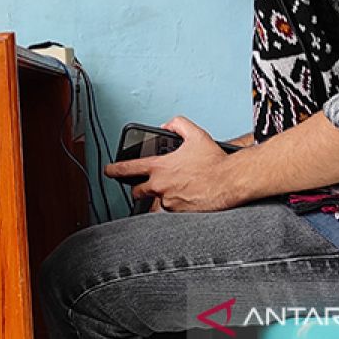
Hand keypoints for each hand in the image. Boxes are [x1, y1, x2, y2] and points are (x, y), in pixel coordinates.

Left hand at [104, 116, 247, 212]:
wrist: (230, 181)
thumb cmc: (215, 161)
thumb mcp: (195, 134)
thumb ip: (177, 124)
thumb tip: (167, 126)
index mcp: (160, 167)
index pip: (129, 169)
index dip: (114, 170)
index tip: (108, 171)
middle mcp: (161, 186)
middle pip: (138, 192)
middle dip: (139, 189)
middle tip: (147, 186)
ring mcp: (169, 202)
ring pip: (155, 204)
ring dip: (160, 199)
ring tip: (174, 193)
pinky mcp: (180, 214)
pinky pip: (171, 212)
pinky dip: (175, 206)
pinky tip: (186, 198)